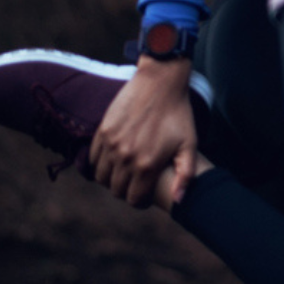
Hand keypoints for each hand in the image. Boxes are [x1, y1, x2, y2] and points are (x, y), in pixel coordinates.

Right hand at [90, 57, 198, 208]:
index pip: (134, 199)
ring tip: (124, 173)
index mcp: (147, 164)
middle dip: (126, 191)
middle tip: (135, 184)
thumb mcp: (189, 143)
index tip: (144, 196)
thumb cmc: (178, 113)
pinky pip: (93, 159)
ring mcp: (111, 145)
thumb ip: (186, 174)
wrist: (160, 82)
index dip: (140, 201)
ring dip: (111, 179)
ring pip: (102, 177)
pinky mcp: (102, 132)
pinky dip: (100, 164)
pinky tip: (113, 160)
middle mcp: (125, 158)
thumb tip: (179, 201)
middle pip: (116, 190)